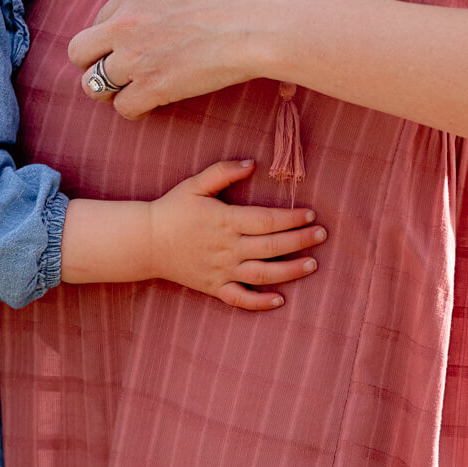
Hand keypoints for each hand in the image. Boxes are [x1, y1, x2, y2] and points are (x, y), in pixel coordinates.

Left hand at [69, 0, 285, 118]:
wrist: (256, 23)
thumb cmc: (235, 0)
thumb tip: (156, 9)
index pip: (98, 21)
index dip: (111, 39)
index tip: (129, 48)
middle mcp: (124, 23)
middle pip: (79, 53)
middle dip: (94, 64)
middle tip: (116, 73)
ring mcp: (135, 57)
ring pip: (93, 85)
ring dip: (110, 91)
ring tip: (131, 92)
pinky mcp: (152, 87)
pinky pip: (122, 108)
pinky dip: (135, 110)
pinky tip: (151, 105)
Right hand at [149, 159, 325, 310]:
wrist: (145, 241)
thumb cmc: (172, 209)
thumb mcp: (195, 184)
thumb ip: (224, 171)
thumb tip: (252, 163)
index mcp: (225, 221)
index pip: (267, 220)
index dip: (291, 217)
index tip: (310, 214)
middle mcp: (227, 248)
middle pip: (272, 246)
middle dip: (300, 241)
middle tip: (322, 235)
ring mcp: (221, 270)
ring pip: (263, 274)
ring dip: (290, 271)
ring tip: (312, 264)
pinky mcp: (214, 287)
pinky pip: (240, 299)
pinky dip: (260, 303)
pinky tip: (280, 300)